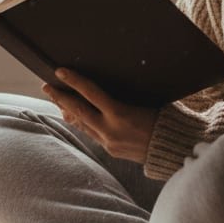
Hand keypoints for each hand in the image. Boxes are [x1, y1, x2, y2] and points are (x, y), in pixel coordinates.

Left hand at [44, 68, 158, 163]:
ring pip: (83, 124)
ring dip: (69, 110)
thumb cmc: (167, 119)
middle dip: (60, 97)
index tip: (59, 70)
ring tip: (57, 100)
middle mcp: (111, 130)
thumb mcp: (146, 102)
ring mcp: (110, 143)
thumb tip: (102, 88)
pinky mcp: (112, 152)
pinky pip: (92, 134)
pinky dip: (82, 123)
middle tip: (46, 86)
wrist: (177, 151)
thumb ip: (123, 98)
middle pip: (78, 111)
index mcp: (121, 114)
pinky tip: (75, 117)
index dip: (74, 80)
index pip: (91, 93)